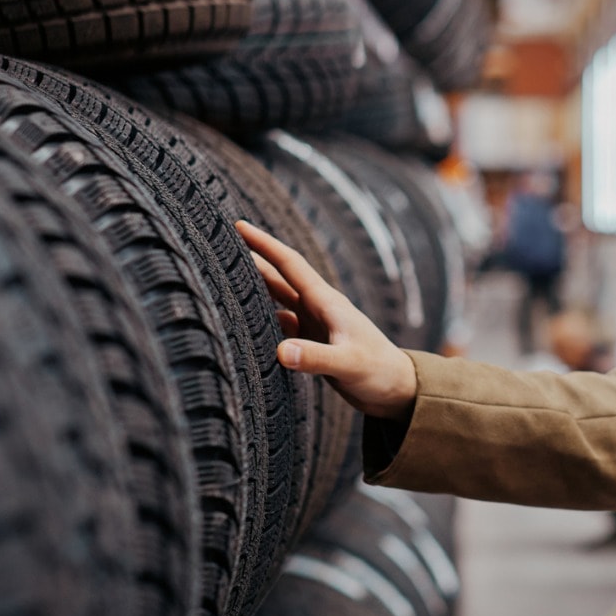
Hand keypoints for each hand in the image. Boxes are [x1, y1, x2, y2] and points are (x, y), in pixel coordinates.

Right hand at [235, 220, 418, 420]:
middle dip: (250, 261)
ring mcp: (315, 326)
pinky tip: (245, 326)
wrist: (398, 390)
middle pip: (278, 279)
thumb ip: (316, 358)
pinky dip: (262, 323)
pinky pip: (281, 327)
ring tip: (221, 281)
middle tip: (217, 246)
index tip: (238, 225)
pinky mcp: (313, 345)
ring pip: (277, 302)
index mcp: (326, 302)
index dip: (264, 244)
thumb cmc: (379, 372)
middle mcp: (318, 309)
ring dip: (253, 291)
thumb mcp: (348, 364)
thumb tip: (280, 351)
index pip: (289, 264)